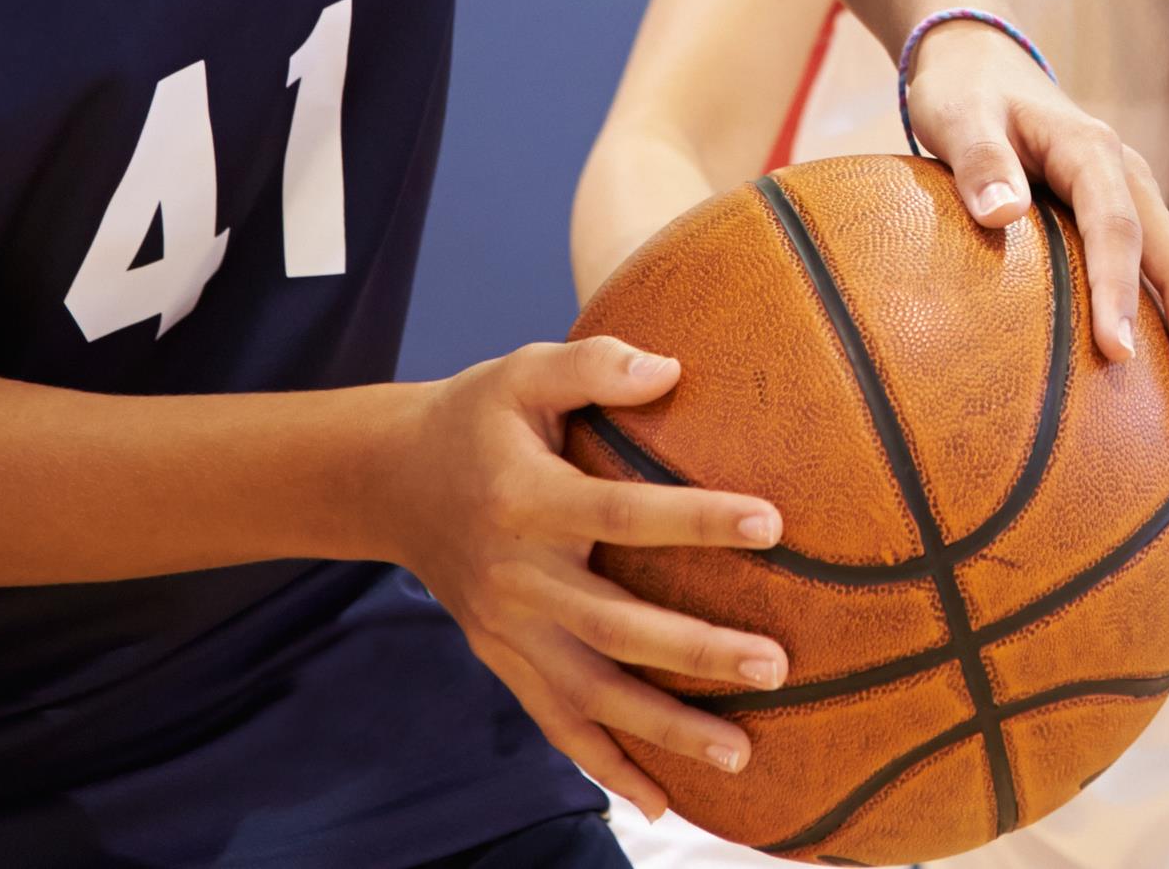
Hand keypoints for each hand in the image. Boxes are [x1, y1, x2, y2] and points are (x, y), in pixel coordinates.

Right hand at [375, 338, 792, 821]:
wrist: (391, 483)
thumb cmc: (478, 418)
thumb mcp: (523, 370)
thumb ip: (595, 364)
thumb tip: (674, 369)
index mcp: (525, 498)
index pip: (619, 512)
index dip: (692, 518)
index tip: (772, 522)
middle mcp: (515, 575)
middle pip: (613, 625)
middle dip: (695, 653)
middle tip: (777, 666)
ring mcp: (507, 630)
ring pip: (589, 694)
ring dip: (664, 730)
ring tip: (744, 755)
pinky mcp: (503, 661)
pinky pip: (557, 724)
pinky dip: (607, 766)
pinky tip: (663, 803)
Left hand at [901, 20, 1168, 447]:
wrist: (987, 67)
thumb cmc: (966, 97)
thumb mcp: (959, 116)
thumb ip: (978, 160)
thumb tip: (1000, 215)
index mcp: (1095, 154)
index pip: (1115, 227)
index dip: (1118, 288)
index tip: (1115, 353)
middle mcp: (1134, 185)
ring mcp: (1142, 213)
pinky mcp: (1135, 237)